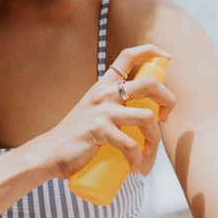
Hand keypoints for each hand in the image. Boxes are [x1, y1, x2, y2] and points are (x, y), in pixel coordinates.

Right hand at [31, 44, 176, 179]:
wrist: (49, 153)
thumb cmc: (75, 137)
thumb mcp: (94, 112)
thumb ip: (112, 108)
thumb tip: (144, 120)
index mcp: (103, 85)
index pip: (128, 55)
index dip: (152, 51)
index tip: (167, 58)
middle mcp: (104, 93)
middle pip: (149, 84)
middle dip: (168, 100)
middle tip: (165, 118)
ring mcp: (102, 111)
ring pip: (147, 117)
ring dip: (155, 138)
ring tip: (148, 152)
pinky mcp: (99, 130)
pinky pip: (130, 144)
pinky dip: (138, 158)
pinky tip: (134, 167)